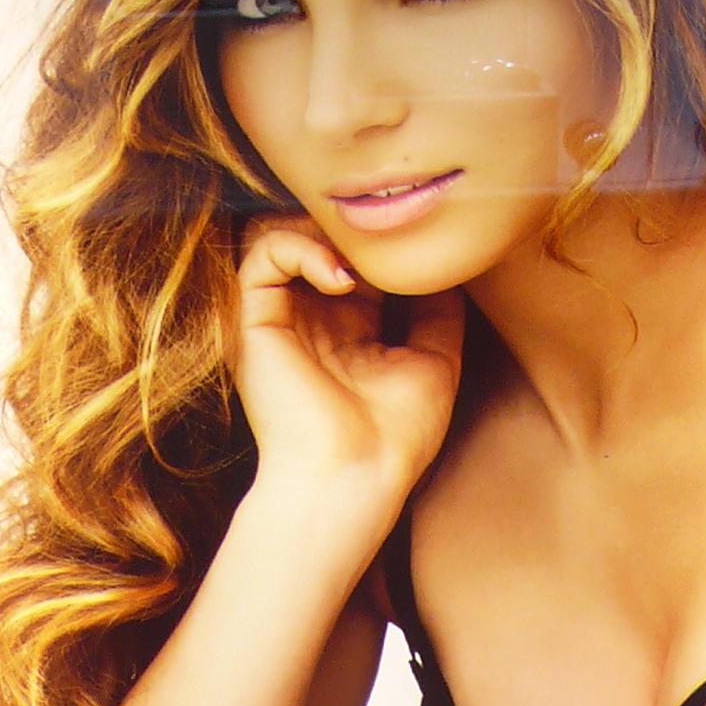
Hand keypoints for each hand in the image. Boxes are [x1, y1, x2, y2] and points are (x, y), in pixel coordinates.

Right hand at [232, 221, 462, 521]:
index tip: (416, 252)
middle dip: (354, 231)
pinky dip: (301, 247)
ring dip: (326, 232)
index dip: (383, 247)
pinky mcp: (254, 320)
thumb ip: (440, 314)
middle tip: (388, 244)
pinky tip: (341, 278)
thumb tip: (451, 269)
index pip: (356, 262)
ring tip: (361, 260)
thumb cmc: (395, 436)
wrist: (355, 475)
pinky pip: (263, 253)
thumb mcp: (435, 363)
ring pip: (286, 235)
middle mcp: (310, 320)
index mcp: (347, 331)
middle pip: (319, 241)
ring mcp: (281, 319)